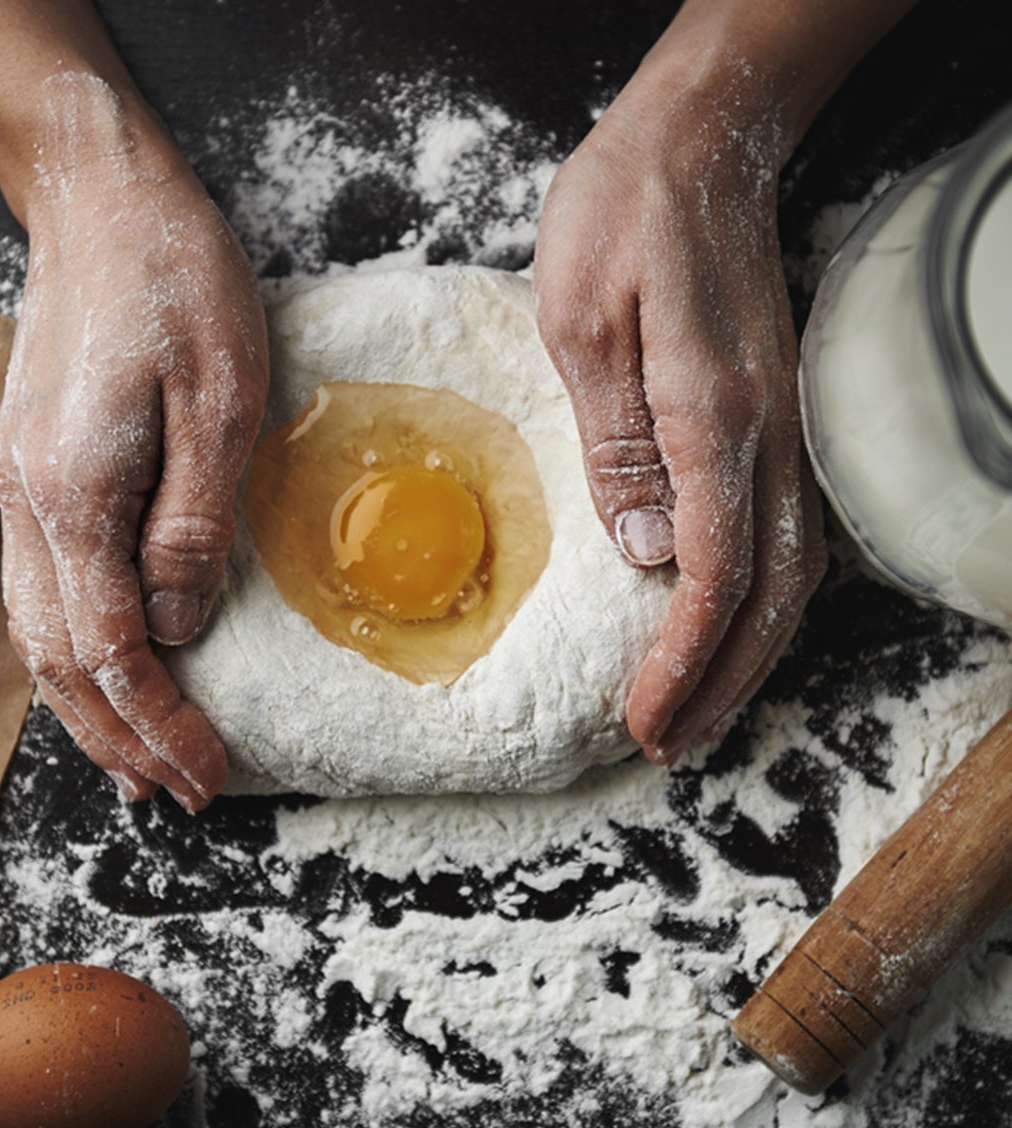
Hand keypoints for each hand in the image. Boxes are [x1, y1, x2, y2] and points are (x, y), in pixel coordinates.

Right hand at [0, 82, 266, 809]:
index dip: (162, 725)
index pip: (114, 652)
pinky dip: (74, 656)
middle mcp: (31, 506)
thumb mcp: (219, 398)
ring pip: (40, 639)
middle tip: (181, 793)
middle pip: (62, 664)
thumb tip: (176, 625)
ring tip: (138, 765)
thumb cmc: (175, 284)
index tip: (210, 774)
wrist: (101, 203)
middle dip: (123, 741)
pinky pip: (44, 595)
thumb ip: (195, 522)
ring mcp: (22, 490)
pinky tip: (104, 673)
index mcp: (77, 494)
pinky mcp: (36, 473)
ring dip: (89, 712)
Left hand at [535, 70, 825, 764]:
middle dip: (718, 682)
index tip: (640, 718)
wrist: (700, 140)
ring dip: (746, 653)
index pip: (712, 577)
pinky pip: (787, 531)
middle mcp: (767, 434)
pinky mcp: (774, 413)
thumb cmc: (624, 216)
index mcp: (714, 419)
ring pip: (790, 573)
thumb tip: (646, 552)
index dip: (680, 662)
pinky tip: (730, 624)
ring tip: (696, 708)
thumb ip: (618, 444)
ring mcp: (783, 424)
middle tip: (668, 741)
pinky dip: (760, 598)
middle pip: (766, 597)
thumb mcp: (584, 322)